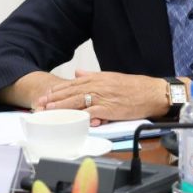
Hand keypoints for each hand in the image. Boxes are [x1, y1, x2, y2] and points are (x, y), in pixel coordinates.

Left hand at [36, 69, 166, 124]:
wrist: (153, 92)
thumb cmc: (136, 87)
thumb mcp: (112, 77)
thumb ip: (93, 75)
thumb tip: (78, 72)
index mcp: (98, 78)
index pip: (72, 83)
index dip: (56, 90)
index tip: (44, 95)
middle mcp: (98, 86)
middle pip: (70, 92)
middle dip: (53, 100)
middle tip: (39, 106)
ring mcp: (103, 97)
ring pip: (77, 102)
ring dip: (61, 108)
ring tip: (47, 112)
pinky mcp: (109, 109)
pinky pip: (91, 112)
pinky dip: (80, 116)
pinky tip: (70, 120)